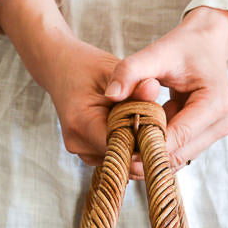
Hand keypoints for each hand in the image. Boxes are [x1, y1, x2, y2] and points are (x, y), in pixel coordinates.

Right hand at [42, 37, 159, 174]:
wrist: (61, 71)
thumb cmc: (87, 68)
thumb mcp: (113, 70)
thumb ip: (133, 85)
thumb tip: (154, 89)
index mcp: (82, 122)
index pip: (121, 144)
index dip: (146, 140)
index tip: (166, 128)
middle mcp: (78, 143)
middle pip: (122, 156)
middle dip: (144, 144)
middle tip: (164, 126)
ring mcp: (80, 151)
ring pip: (120, 160)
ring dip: (137, 147)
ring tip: (147, 124)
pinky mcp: (86, 153)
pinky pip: (114, 156)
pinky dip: (127, 146)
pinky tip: (134, 129)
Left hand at [105, 7, 227, 170]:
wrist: (205, 44)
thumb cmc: (183, 47)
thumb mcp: (157, 53)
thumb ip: (131, 70)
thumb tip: (111, 95)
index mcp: (216, 102)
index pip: (178, 137)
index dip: (147, 146)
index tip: (118, 148)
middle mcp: (223, 122)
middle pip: (179, 154)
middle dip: (146, 155)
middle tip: (115, 152)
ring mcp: (219, 131)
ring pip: (178, 158)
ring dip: (151, 154)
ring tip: (126, 143)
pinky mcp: (210, 136)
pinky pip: (179, 152)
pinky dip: (158, 148)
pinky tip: (141, 136)